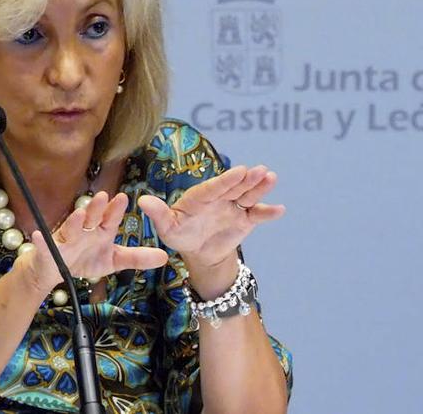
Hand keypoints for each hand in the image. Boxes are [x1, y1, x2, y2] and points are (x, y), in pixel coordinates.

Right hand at [18, 191, 168, 295]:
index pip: (109, 218)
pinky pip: (43, 244)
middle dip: (96, 208)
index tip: (123, 198)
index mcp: (99, 231)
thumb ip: (137, 257)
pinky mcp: (48, 249)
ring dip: (73, 221)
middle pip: (90, 218)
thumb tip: (165, 257)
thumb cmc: (85, 259)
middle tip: (103, 197)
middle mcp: (83, 231)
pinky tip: (36, 235)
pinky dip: (40, 241)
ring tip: (79, 213)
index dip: (114, 209)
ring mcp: (65, 239)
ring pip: (70, 228)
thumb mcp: (113, 261)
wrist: (56, 270)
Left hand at [137, 165, 284, 275]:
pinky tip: (280, 209)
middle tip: (260, 169)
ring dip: (260, 187)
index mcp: (201, 196)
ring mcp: (234, 207)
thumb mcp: (168, 228)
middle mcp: (220, 197)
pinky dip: (268, 212)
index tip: (239, 171)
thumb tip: (142, 201)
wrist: (200, 252)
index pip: (214, 187)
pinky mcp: (245, 219)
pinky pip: (257, 215)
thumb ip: (159, 214)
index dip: (227, 180)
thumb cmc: (181, 235)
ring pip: (248, 195)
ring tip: (271, 177)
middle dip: (247, 179)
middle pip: (235, 187)